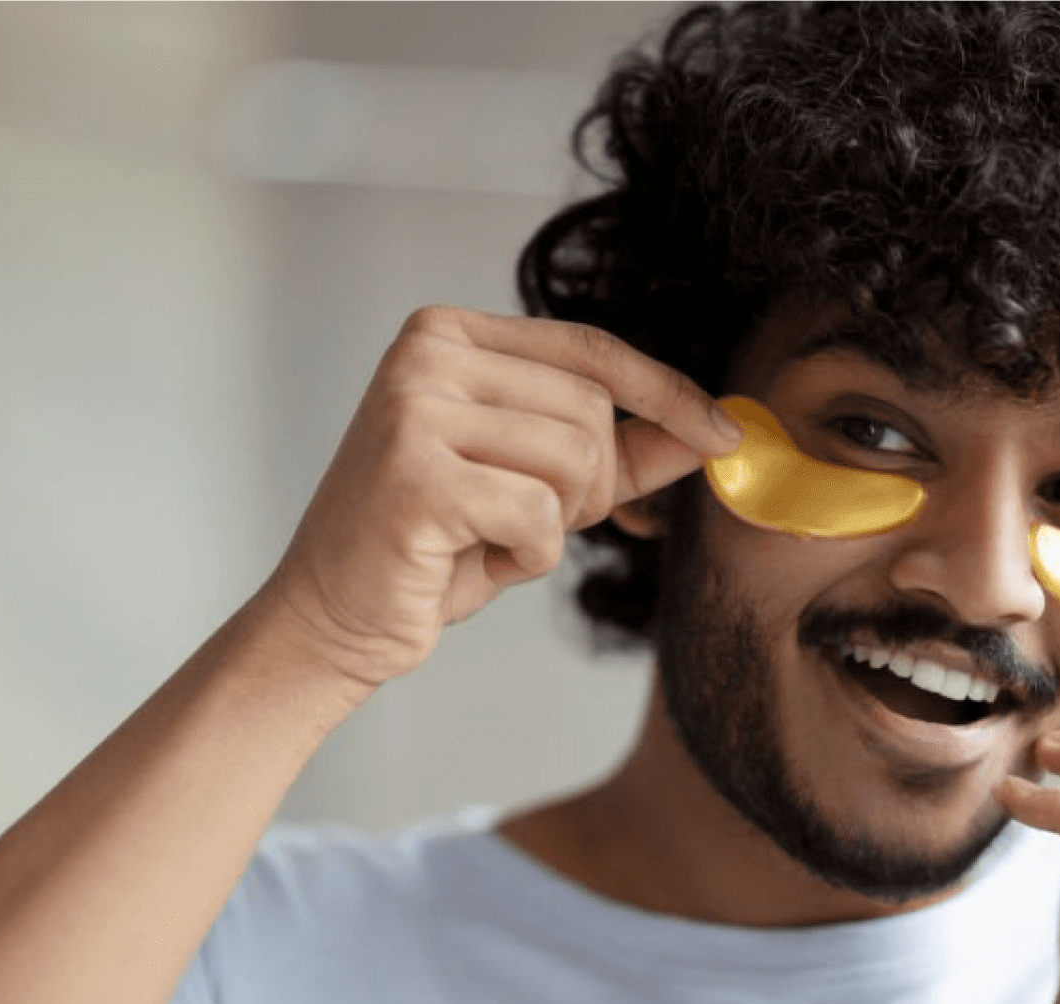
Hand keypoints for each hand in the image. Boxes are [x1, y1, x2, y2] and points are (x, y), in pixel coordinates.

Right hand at [253, 305, 740, 692]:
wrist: (335, 614)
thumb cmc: (434, 545)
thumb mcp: (537, 484)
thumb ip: (619, 451)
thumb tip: (712, 432)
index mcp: (448, 334)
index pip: (589, 348)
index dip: (666, 393)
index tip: (724, 432)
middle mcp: (424, 356)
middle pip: (590, 410)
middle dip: (589, 485)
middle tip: (530, 522)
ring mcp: (414, 411)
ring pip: (573, 460)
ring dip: (555, 524)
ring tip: (494, 538)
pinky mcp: (416, 477)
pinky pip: (539, 514)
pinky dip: (528, 556)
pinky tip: (473, 559)